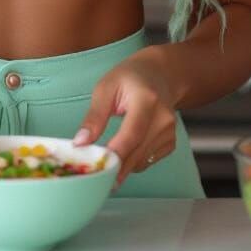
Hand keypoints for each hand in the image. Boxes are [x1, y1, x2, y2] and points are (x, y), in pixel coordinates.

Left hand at [72, 48, 176, 189]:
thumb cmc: (129, 78)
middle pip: (137, 152)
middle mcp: (163, 118)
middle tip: (93, 176)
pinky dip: (132, 162)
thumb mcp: (106, 88)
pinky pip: (147, 161)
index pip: (132, 133)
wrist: (158, 74)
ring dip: (121, 166)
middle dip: (114, 167)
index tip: (97, 168)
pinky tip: (122, 151)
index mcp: (147, 100)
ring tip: (104, 159)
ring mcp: (169, 132)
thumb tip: (81, 143)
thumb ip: (94, 116)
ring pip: (141, 162)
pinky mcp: (170, 143)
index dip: (115, 154)